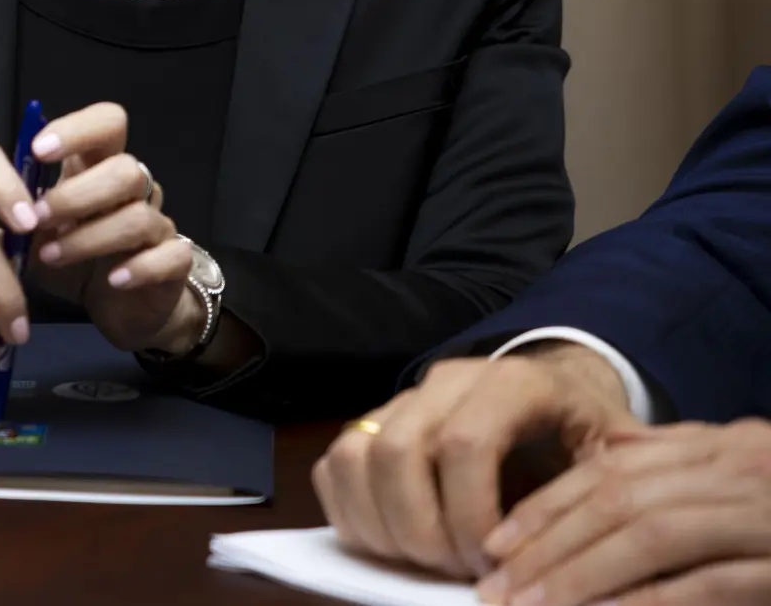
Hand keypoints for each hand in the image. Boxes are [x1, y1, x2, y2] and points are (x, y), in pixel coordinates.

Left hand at [20, 103, 191, 354]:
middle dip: (76, 194)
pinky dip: (137, 268)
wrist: (121, 308)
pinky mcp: (175, 263)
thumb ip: (22, 205)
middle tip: (37, 220)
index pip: (107, 123)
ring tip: (51, 256)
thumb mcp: (39, 230)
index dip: (77, 130)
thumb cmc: (74, 256)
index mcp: (100, 168)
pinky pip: (168, 256)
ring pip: (138, 215)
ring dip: (90, 236)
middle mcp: (136, 190)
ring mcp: (159, 225)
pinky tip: (110, 280)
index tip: (38, 151)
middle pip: (126, 168)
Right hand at [314, 344, 638, 579]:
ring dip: (383, 526)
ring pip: (355, 456)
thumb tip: (614, 526)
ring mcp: (401, 400)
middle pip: (397, 451)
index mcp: (510, 383)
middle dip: (422, 529)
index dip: (469, 514)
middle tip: (458, 570)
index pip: (464, 443)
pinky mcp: (370, 424)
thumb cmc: (586, 434)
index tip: (495, 563)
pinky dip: (352, 515)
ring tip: (429, 561)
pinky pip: (334, 466)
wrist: (554, 398)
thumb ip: (615, 481)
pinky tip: (396, 545)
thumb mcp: (618, 452)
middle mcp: (443, 382)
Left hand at [476, 418, 770, 605]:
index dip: (549, 506)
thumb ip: (685, 455)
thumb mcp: (752, 465)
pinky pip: (714, 582)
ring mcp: (770, 516)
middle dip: (552, 545)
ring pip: (657, 536)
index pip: (614, 470)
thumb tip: (612, 450)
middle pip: (624, 500)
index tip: (497, 544)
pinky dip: (654, 600)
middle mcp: (746, 469)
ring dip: (586, 574)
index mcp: (730, 447)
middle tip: (499, 588)